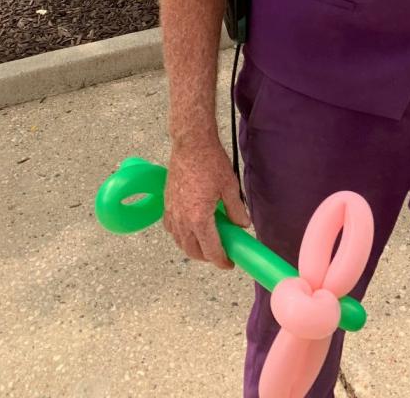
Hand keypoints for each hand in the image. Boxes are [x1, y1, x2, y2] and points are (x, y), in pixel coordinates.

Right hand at [164, 135, 249, 268]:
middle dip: (207, 257)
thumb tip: (243, 225)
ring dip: (193, 249)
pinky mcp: (166, 204)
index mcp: (199, 218)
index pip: (210, 250)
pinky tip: (190, 231)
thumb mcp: (230, 186)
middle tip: (221, 254)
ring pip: (180, 242)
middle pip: (193, 251)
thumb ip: (236, 210)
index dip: (221, 261)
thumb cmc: (211, 163)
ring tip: (207, 244)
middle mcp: (182, 220)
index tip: (229, 264)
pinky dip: (180, 236)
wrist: (191, 144)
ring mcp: (172, 212)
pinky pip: (171, 229)